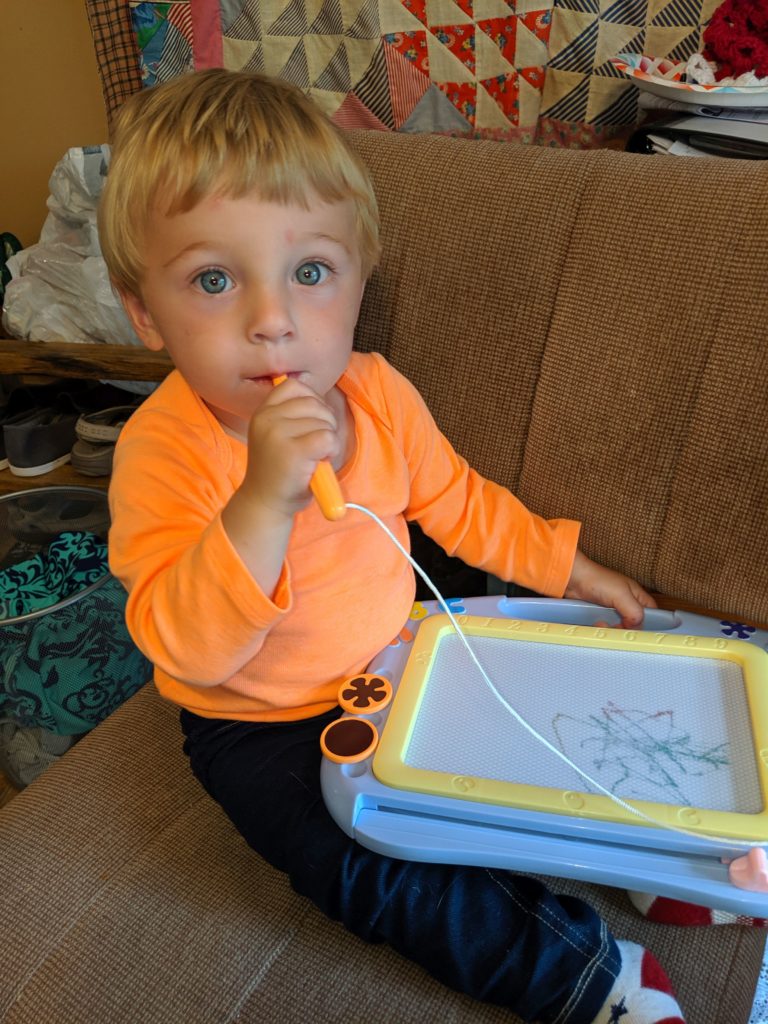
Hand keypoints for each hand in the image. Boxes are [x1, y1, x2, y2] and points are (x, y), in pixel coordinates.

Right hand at [242, 377, 340, 519]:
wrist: (265, 504)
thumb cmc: (279, 472)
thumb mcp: (277, 435)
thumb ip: (292, 416)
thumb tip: (322, 402)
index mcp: (262, 412)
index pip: (294, 385)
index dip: (312, 401)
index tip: (311, 423)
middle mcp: (266, 418)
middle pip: (314, 402)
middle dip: (325, 421)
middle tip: (317, 446)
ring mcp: (277, 433)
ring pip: (323, 420)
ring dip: (329, 438)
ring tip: (315, 456)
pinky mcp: (293, 451)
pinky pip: (328, 437)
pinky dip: (332, 449)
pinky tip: (320, 462)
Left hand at [564, 550, 655, 628]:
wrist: (572, 578)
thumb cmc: (597, 580)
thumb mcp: (621, 595)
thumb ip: (634, 611)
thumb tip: (636, 626)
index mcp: (636, 595)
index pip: (652, 613)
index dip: (650, 623)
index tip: (639, 631)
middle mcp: (626, 603)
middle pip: (634, 624)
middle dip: (626, 629)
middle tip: (618, 629)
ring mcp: (612, 609)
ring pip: (619, 627)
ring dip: (611, 629)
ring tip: (601, 624)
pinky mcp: (599, 614)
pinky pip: (605, 626)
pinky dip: (601, 628)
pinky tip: (595, 625)